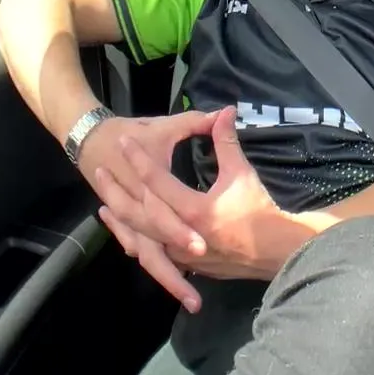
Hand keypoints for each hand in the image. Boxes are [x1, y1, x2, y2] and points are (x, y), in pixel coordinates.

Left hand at [107, 106, 325, 308]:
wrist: (275, 251)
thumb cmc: (259, 211)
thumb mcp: (243, 174)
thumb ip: (227, 143)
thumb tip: (224, 111)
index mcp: (194, 209)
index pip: (156, 180)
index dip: (138, 158)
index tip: (124, 141)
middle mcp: (179, 234)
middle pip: (135, 212)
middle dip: (113, 191)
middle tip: (98, 171)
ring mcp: (180, 253)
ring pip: (139, 237)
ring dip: (120, 221)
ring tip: (103, 206)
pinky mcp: (184, 264)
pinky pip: (152, 254)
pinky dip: (136, 241)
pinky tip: (127, 236)